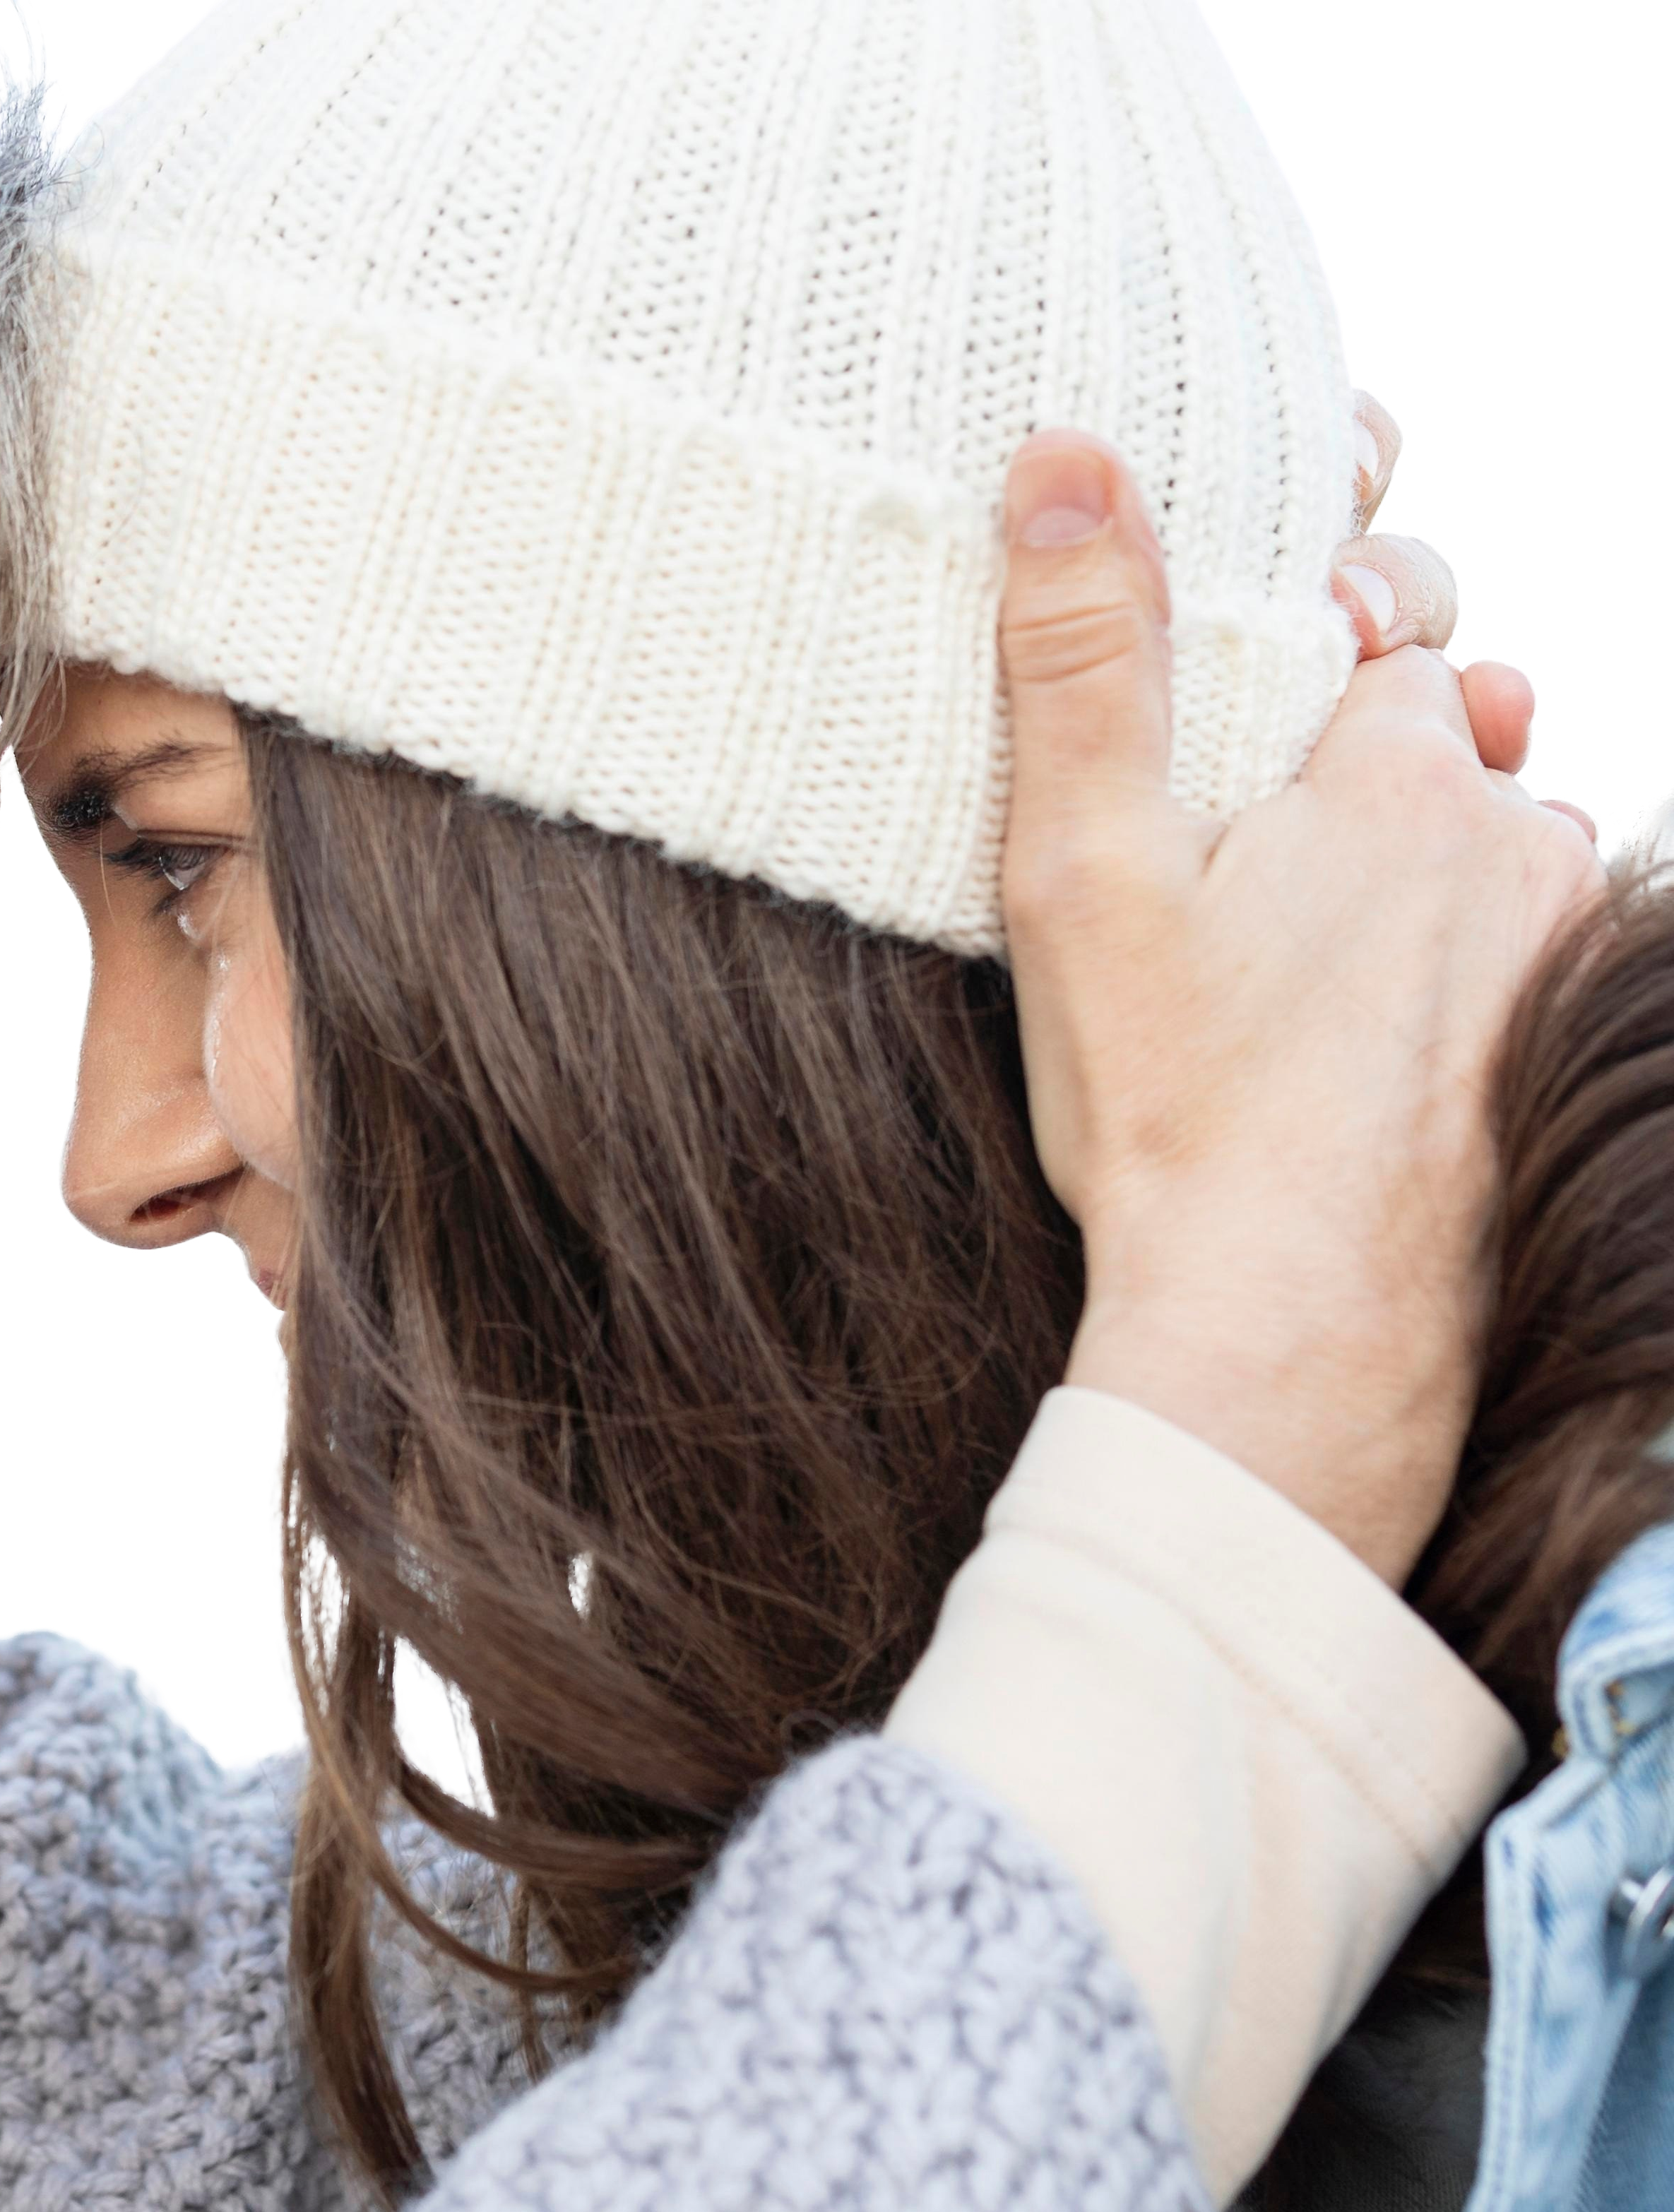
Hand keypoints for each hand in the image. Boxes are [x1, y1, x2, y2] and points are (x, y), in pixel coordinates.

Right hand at [995, 428, 1606, 1582]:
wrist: (1292, 1331)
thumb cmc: (1177, 1115)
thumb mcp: (1085, 875)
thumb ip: (1084, 662)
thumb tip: (1067, 456)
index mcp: (1393, 774)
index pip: (1378, 628)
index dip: (1310, 642)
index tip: (1256, 686)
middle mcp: (1511, 839)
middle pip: (1456, 726)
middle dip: (1373, 753)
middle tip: (1254, 849)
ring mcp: (1555, 946)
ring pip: (1501, 842)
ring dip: (1429, 866)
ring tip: (1301, 959)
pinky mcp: (1569, 1042)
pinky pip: (1533, 946)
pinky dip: (1469, 963)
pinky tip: (1372, 1032)